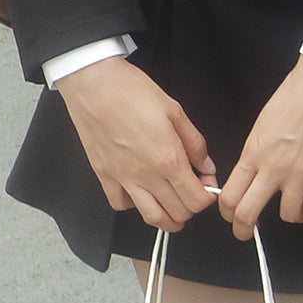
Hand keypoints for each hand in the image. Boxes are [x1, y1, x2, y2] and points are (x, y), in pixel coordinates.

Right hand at [56, 57, 218, 232]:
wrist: (94, 84)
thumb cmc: (131, 91)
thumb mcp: (174, 110)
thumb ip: (195, 143)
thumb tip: (207, 166)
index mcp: (169, 159)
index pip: (197, 200)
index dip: (208, 197)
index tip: (207, 185)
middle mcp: (147, 175)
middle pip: (178, 214)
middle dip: (192, 207)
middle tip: (192, 190)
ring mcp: (124, 179)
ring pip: (152, 218)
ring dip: (168, 218)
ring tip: (173, 204)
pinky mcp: (104, 176)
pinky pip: (121, 205)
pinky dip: (134, 205)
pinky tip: (140, 192)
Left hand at [218, 56, 302, 239]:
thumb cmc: (295, 93)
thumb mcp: (263, 122)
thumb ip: (257, 151)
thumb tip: (255, 171)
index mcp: (253, 152)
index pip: (230, 194)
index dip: (227, 212)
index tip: (232, 215)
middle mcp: (272, 167)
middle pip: (248, 213)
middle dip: (244, 229)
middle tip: (248, 232)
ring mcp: (299, 173)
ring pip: (288, 216)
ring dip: (294, 216)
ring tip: (300, 208)